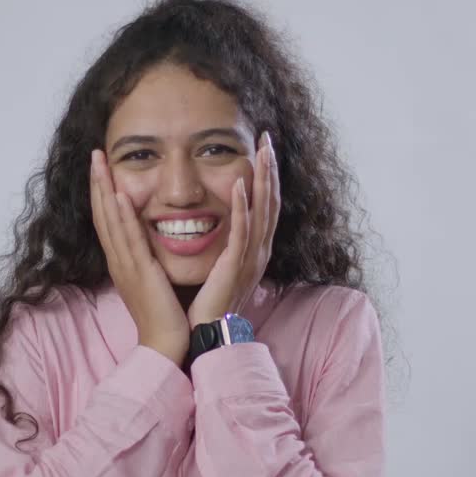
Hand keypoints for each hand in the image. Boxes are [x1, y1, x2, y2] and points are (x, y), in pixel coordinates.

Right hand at [89, 149, 189, 366]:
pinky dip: (122, 217)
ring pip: (110, 222)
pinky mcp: (139, 274)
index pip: (107, 219)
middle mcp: (118, 261)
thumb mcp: (153, 279)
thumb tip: (151, 242)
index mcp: (122, 261)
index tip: (101, 167)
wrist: (166, 343)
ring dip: (105, 190)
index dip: (102, 192)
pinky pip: (129, 241)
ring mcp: (126, 267)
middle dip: (98, 183)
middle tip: (95, 154)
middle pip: (102, 215)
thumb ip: (150, 258)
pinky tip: (119, 196)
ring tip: (101, 163)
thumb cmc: (166, 315)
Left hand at [187, 130, 279, 327]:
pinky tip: (240, 185)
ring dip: (263, 181)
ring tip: (262, 153)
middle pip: (270, 203)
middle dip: (270, 170)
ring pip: (262, 213)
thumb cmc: (208, 303)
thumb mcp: (221, 267)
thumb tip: (217, 224)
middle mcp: (258, 252)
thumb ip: (225, 245)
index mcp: (253, 250)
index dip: (267, 177)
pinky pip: (242, 234)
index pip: (266, 206)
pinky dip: (242, 209)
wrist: (205, 337)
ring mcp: (249, 260)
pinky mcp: (235, 269)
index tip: (264, 149)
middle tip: (268, 139)